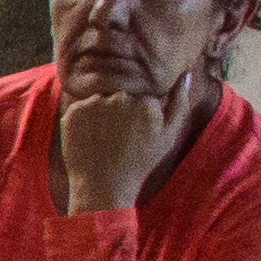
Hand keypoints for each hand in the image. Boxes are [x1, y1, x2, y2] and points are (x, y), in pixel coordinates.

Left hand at [55, 71, 187, 214]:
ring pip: (99, 98)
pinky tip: (90, 139)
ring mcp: (95, 103)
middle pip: (119, 93)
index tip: (133, 132)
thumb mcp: (168, 136)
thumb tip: (186, 74)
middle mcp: (121, 97)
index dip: (137, 114)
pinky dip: (83, 120)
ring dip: (100, 114)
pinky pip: (80, 107)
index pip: (140, 94)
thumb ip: (179, 103)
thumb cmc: (139, 163)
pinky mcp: (74, 111)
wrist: (104, 186)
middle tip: (117, 137)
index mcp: (146, 100)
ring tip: (104, 139)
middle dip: (119, 111)